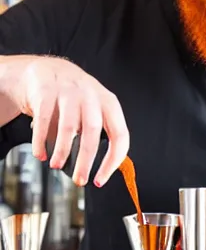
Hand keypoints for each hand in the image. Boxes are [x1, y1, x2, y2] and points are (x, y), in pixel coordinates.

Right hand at [11, 56, 129, 186]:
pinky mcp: (47, 91)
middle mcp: (92, 96)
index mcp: (109, 104)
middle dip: (87, 160)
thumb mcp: (94, 111)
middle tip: (80, 179)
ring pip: (69, 126)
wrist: (49, 70)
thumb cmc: (76, 97)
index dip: (113, 159)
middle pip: (94, 131)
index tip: (102, 178)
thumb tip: (95, 166)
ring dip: (63, 150)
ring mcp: (70, 91)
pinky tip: (40, 152)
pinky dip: (41, 140)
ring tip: (56, 165)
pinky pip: (44, 119)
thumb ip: (97, 134)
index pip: (120, 135)